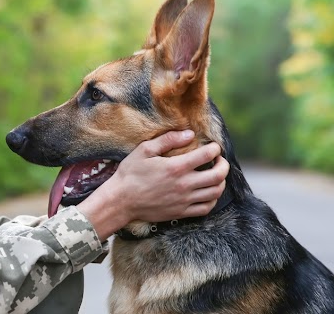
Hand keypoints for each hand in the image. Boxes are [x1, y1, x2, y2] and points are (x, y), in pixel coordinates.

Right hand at [77, 130, 227, 240]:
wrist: (121, 201)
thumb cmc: (130, 173)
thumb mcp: (144, 150)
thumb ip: (168, 139)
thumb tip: (189, 134)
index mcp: (176, 167)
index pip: (207, 155)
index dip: (214, 148)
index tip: (212, 146)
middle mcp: (184, 185)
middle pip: (218, 175)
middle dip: (223, 165)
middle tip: (219, 160)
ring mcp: (184, 200)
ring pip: (216, 192)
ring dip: (221, 182)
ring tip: (216, 175)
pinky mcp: (181, 212)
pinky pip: (206, 208)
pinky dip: (212, 199)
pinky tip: (208, 192)